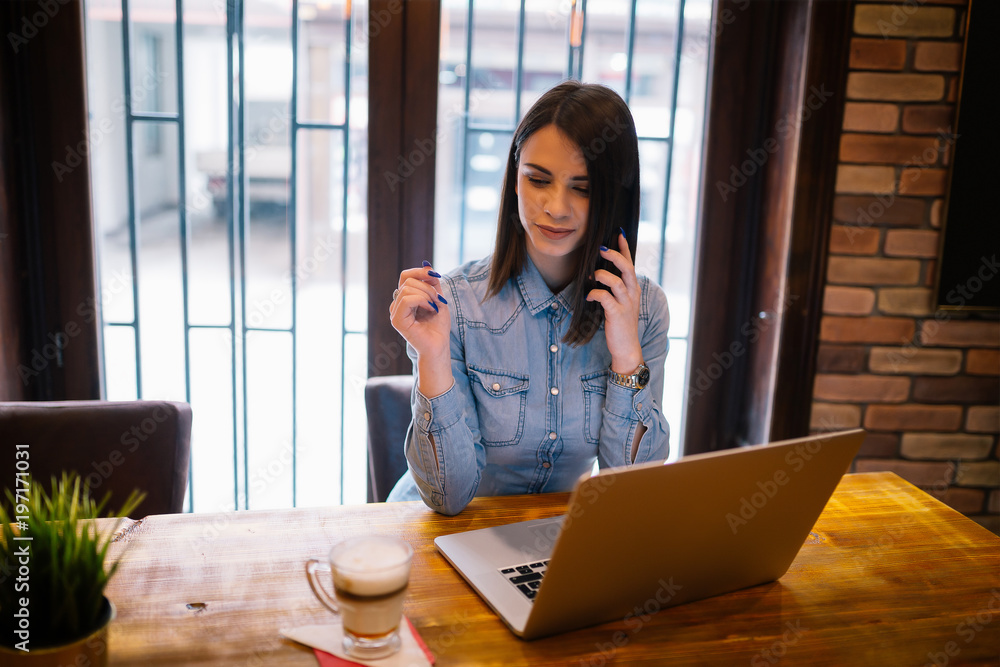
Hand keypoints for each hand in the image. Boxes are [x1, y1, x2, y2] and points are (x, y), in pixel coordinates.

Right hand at [389, 263, 450, 358]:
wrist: (439, 346)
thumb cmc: (439, 326)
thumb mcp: (438, 298)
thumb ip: (432, 283)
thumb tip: (426, 265)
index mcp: (405, 298)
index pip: (406, 276)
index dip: (420, 272)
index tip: (436, 276)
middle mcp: (397, 304)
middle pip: (407, 280)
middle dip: (427, 286)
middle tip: (439, 300)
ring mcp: (395, 312)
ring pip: (407, 288)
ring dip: (426, 294)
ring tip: (434, 306)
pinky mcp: (396, 320)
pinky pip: (407, 299)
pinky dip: (421, 300)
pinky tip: (430, 309)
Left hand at [586, 230, 643, 373]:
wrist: (627, 347)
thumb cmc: (620, 324)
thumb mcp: (620, 302)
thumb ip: (614, 288)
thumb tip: (599, 272)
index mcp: (633, 288)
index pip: (631, 263)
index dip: (625, 248)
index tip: (618, 233)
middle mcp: (632, 293)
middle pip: (627, 268)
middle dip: (615, 255)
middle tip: (602, 248)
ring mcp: (626, 304)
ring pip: (616, 281)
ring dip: (602, 275)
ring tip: (592, 275)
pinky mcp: (617, 314)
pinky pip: (605, 298)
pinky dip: (595, 294)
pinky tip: (588, 296)